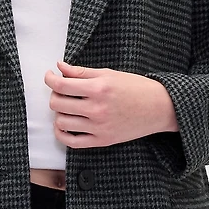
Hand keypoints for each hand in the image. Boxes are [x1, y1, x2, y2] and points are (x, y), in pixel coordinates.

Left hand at [44, 60, 178, 148]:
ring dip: (59, 113)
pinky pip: (72, 142)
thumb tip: (59, 67)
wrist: (159, 108)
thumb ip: (81, 72)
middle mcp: (97, 109)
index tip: (50, 75)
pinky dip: (62, 133)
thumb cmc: (135, 87)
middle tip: (61, 90)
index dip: (49, 79)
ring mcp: (99, 127)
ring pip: (61, 122)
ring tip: (66, 106)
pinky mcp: (102, 141)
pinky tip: (64, 125)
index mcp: (99, 89)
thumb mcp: (109, 74)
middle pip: (57, 104)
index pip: (61, 85)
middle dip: (54, 95)